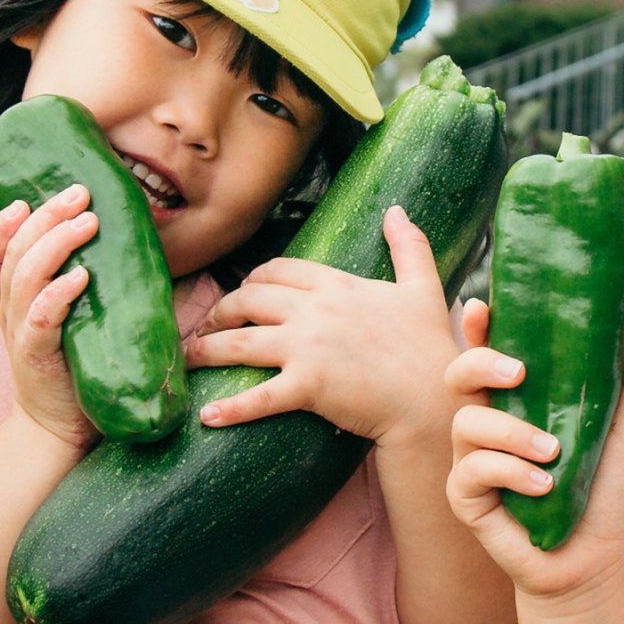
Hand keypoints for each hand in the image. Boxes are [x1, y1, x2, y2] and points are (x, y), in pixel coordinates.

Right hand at [0, 189, 99, 450]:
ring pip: (25, 277)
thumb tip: (126, 247)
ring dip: (55, 244)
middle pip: (14, 252)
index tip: (24, 199)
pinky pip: (41, 318)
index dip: (2, 226)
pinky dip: (59, 293)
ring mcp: (20, 333)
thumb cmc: (72, 372)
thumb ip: (77, 290)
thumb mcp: (67, 323)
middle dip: (45, 216)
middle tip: (78, 193)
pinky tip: (81, 277)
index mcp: (13, 302)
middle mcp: (10, 312)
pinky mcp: (36, 356)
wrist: (56, 431)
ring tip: (87, 222)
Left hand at [187, 208, 453, 443]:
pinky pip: (258, 397)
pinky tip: (206, 414)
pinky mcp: (309, 387)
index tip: (242, 292)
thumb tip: (397, 209)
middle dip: (221, 311)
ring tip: (187, 358)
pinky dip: (229, 408)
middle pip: (248, 300)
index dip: (254, 280)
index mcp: (337, 284)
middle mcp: (316, 310)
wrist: (435, 402)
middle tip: (207, 325)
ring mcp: (309, 347)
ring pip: (239, 342)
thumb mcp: (423, 288)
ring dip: (205, 350)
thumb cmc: (431, 349)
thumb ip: (409, 245)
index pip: (278, 271)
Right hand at [446, 308, 623, 604]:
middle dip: (479, 362)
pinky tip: (543, 486)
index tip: (483, 307)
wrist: (592, 558)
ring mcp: (472, 460)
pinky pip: (473, 471)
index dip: (477, 326)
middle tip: (520, 370)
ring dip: (510, 432)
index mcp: (516, 399)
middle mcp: (487, 423)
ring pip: (465, 423)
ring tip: (553, 450)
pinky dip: (511, 473)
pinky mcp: (466, 498)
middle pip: (457, 375)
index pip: (488, 352)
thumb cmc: (600, 492)